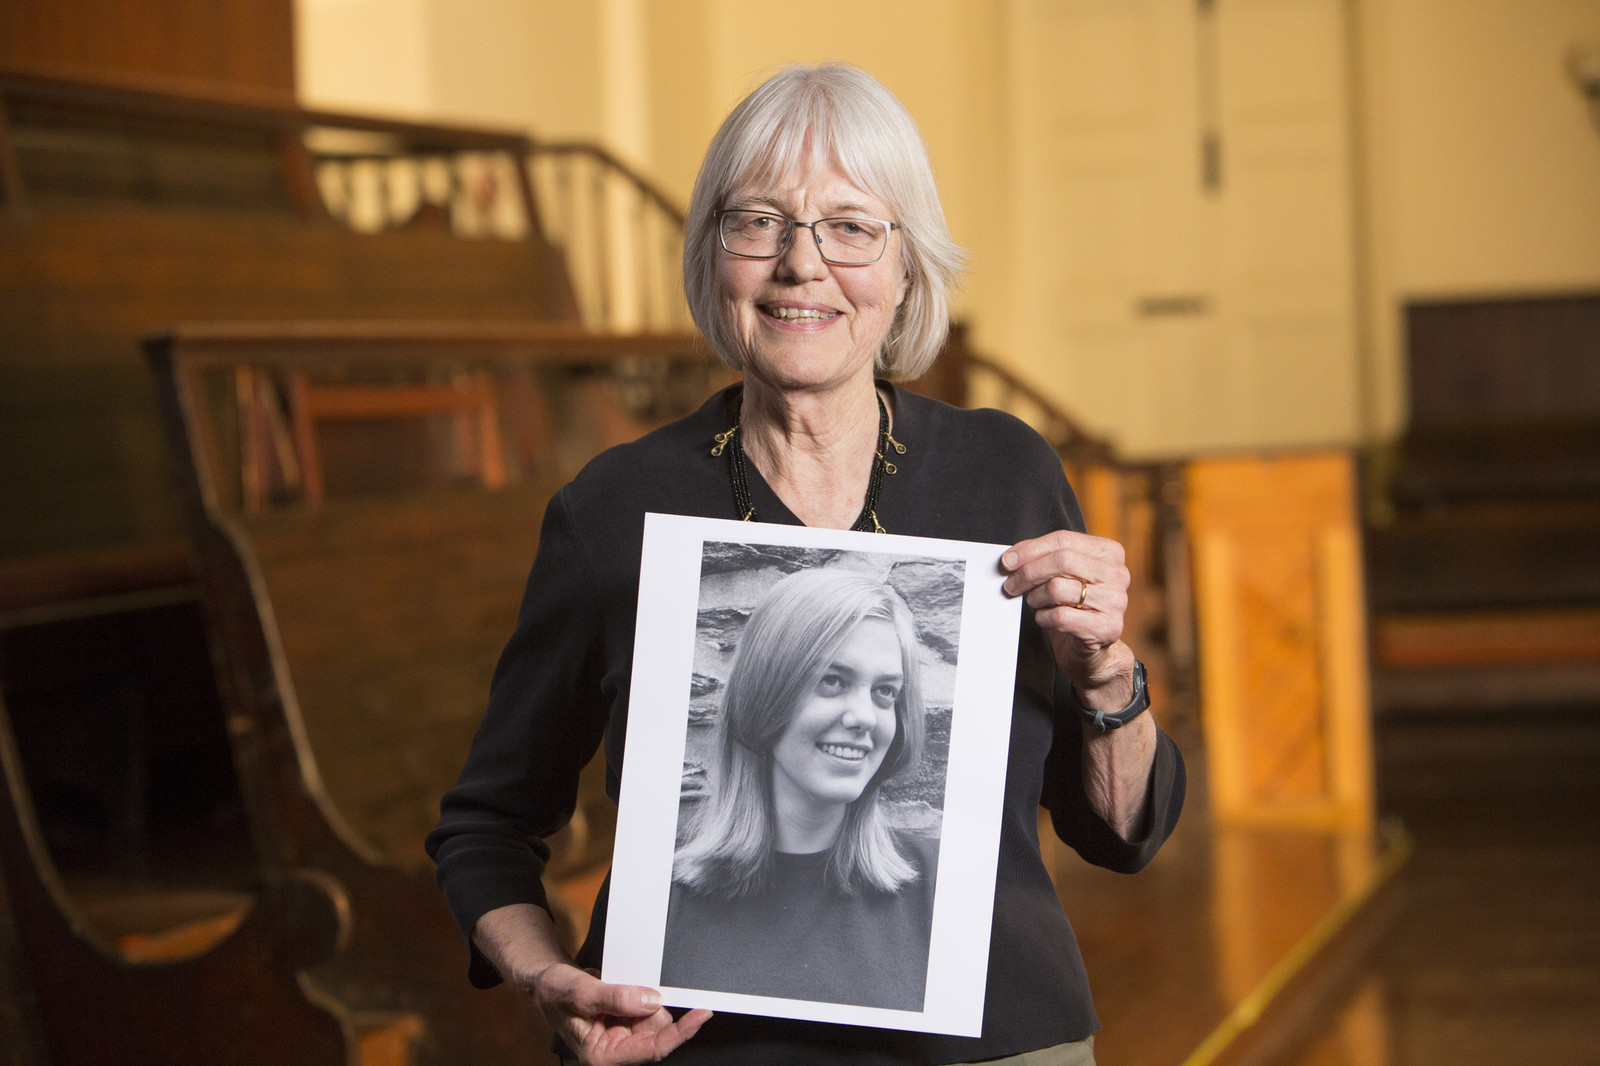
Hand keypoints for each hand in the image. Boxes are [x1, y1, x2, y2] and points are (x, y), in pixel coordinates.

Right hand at [530, 962, 710, 1064]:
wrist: (546, 983)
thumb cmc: (555, 994)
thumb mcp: (583, 993)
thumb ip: (617, 998)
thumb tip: (651, 1000)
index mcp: (603, 1055)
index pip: (652, 1049)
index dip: (680, 1032)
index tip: (701, 1014)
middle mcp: (615, 1049)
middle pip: (656, 1031)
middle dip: (653, 1007)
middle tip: (633, 986)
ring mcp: (621, 1035)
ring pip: (653, 1017)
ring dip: (644, 998)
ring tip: (616, 986)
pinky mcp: (624, 1021)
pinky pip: (646, 1006)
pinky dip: (640, 993)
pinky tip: (621, 988)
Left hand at [1001, 530, 1133, 700]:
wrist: (1089, 651)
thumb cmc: (1073, 608)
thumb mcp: (1061, 577)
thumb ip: (1043, 560)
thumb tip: (1011, 558)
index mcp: (1109, 553)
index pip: (1064, 539)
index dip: (1031, 549)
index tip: (1007, 561)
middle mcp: (1118, 574)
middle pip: (1062, 560)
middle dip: (1028, 572)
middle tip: (1011, 584)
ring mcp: (1115, 601)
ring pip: (1058, 588)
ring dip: (1036, 597)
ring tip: (1035, 603)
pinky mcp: (1107, 627)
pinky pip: (1060, 616)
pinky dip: (1043, 618)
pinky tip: (1045, 619)